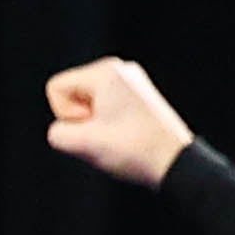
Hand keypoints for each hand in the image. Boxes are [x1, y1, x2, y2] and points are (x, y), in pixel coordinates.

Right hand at [44, 56, 193, 186]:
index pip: (56, 88)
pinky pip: (108, 108)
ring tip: (122, 139)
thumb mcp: (84, 144)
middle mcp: (120, 69)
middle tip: (111, 136)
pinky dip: (112, 125)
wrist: (179, 165)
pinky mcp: (142, 97)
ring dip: (98, 125)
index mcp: (105, 71)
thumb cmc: (134, 151)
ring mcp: (134, 82)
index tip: (95, 128)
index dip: (66, 115)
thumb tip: (65, 130)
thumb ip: (58, 134)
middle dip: (83, 119)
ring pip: (91, 104)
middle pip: (74, 94)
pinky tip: (130, 138)